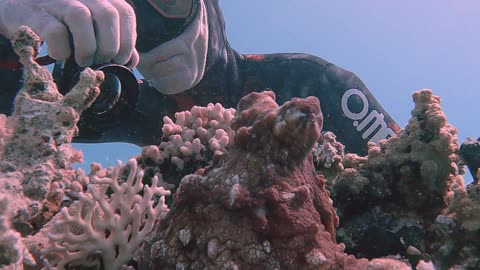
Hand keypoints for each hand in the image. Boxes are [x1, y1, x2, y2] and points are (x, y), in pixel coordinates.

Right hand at [0, 0, 138, 66]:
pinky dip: (62, 50)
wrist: (18, 10)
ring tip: (83, 61)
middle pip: (107, 14)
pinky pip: (55, 32)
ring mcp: (57, 0)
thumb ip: (113, 40)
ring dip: (87, 48)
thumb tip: (133, 59)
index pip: (125, 12)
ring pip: (81, 17)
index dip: (128, 39)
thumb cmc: (61, 21)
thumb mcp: (91, 27)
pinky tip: (60, 55)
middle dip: (110, 46)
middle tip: (101, 61)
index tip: (121, 58)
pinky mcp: (36, 14)